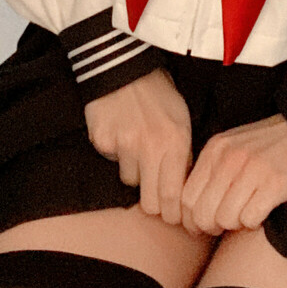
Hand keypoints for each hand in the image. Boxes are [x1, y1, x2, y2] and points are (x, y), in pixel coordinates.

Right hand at [83, 68, 192, 225]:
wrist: (124, 67)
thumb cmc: (158, 94)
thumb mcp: (182, 120)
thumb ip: (183, 154)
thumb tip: (184, 190)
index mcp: (176, 141)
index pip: (174, 196)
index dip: (176, 215)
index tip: (179, 220)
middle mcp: (150, 146)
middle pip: (151, 202)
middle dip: (156, 205)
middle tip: (158, 200)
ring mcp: (124, 144)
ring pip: (131, 181)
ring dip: (136, 171)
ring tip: (139, 145)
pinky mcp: (102, 141)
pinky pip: (112, 161)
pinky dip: (117, 153)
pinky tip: (122, 132)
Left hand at [179, 113, 286, 236]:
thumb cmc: (272, 144)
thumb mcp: (235, 146)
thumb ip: (213, 170)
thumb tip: (194, 211)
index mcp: (215, 149)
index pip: (186, 197)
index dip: (193, 219)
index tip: (205, 226)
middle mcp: (229, 158)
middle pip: (202, 213)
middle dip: (212, 227)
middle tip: (227, 226)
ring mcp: (252, 169)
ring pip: (225, 219)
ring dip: (236, 224)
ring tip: (248, 213)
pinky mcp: (275, 183)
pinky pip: (250, 219)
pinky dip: (255, 222)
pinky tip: (264, 210)